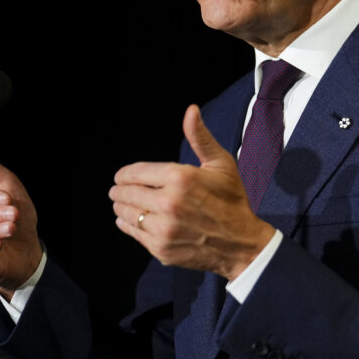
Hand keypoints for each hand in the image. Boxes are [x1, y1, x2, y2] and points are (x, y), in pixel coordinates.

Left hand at [110, 104, 274, 279]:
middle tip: (117, 191)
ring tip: (122, 204)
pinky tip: (128, 221)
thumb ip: (200, 137)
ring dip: (121, 207)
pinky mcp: (161, 248)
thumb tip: (191, 110)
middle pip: (127, 193)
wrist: (241, 242)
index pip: (135, 173)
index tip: (120, 176)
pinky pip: (134, 233)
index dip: (124, 174)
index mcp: (180, 178)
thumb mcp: (220, 163)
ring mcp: (163, 228)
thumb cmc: (232, 200)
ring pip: (126, 214)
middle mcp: (168, 203)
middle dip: (119, 190)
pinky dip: (127, 225)